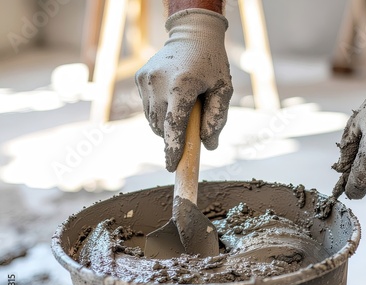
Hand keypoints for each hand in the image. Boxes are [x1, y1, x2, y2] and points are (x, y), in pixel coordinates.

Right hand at [135, 9, 232, 171]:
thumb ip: (217, 119)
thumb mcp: (223, 89)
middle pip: (162, 126)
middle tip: (187, 135)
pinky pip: (148, 108)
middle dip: (173, 138)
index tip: (172, 167)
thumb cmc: (212, 64)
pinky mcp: (139, 78)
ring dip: (165, 126)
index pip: (173, 125)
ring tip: (182, 111)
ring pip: (152, 120)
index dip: (173, 149)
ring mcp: (145, 79)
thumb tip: (208, 146)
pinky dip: (159, 113)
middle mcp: (159, 82)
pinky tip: (171, 100)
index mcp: (182, 85)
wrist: (192, 35)